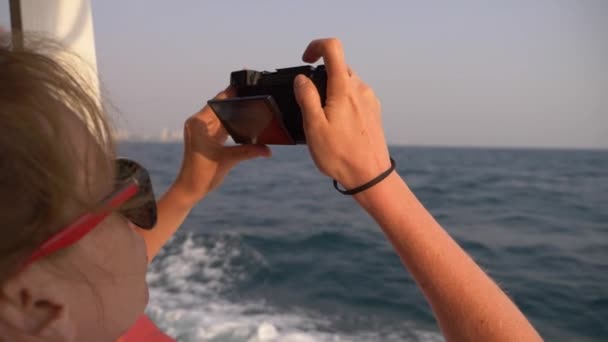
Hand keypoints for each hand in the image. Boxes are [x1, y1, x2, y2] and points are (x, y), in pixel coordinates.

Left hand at [172, 87, 270, 204]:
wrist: (190, 189)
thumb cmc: (201, 174)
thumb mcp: (228, 160)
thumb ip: (249, 151)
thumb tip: (268, 150)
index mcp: (199, 123)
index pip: (218, 101)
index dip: (232, 92)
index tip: (245, 84)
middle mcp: (198, 123)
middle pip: (222, 107)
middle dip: (237, 103)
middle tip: (254, 97)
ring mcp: (202, 130)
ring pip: (223, 117)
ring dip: (235, 115)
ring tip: (252, 109)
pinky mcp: (206, 138)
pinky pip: (222, 126)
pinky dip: (232, 126)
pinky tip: (245, 124)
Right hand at [293, 38, 390, 188]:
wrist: (370, 176)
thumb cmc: (340, 155)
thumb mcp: (314, 127)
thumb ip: (307, 98)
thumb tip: (302, 79)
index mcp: (344, 89)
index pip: (333, 48)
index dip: (316, 47)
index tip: (305, 60)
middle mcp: (360, 89)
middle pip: (339, 67)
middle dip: (321, 76)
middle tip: (309, 102)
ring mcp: (370, 100)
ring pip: (347, 82)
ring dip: (331, 91)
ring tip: (323, 120)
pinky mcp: (374, 111)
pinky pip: (355, 97)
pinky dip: (342, 102)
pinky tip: (337, 126)